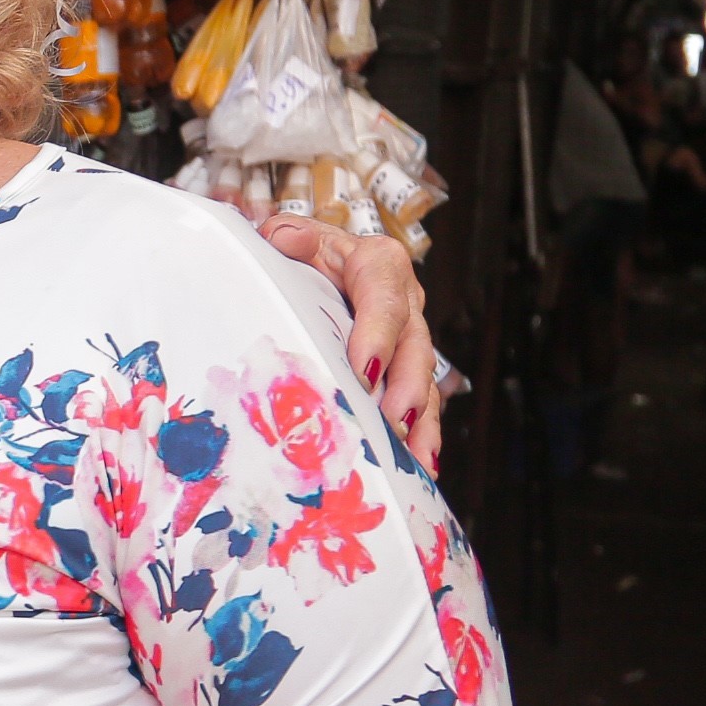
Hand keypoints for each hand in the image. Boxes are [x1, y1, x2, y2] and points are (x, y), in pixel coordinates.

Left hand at [258, 219, 443, 468]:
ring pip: (423, 379)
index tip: (365, 370)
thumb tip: (283, 238)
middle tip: (393, 422)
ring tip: (417, 458)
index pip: (383, 297)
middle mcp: (403, 300)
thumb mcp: (295, 238)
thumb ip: (289, 238)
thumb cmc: (305, 255)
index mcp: (378, 264)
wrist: (320, 264)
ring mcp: (409, 336)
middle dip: (406, 387)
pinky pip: (421, 402)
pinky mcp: (406, 367)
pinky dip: (422, 435)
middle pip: (414, 343)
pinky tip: (421, 467)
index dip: (378, 333)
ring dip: (422, 421)